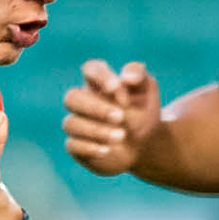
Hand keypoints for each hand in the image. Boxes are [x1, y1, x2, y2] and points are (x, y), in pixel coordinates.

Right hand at [62, 60, 162, 177]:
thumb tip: (126, 77)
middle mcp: (83, 102)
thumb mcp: (147, 90)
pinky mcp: (76, 146)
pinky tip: (107, 150)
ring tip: (121, 136)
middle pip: (72, 98)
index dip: (99, 76)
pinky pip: (72, 145)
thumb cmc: (142, 112)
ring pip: (71, 123)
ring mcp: (77, 124)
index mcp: (99, 83)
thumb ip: (138, 75)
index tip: (115, 87)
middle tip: (120, 116)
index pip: (90, 69)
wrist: (144, 145)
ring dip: (95, 130)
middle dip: (95, 108)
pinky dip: (89, 147)